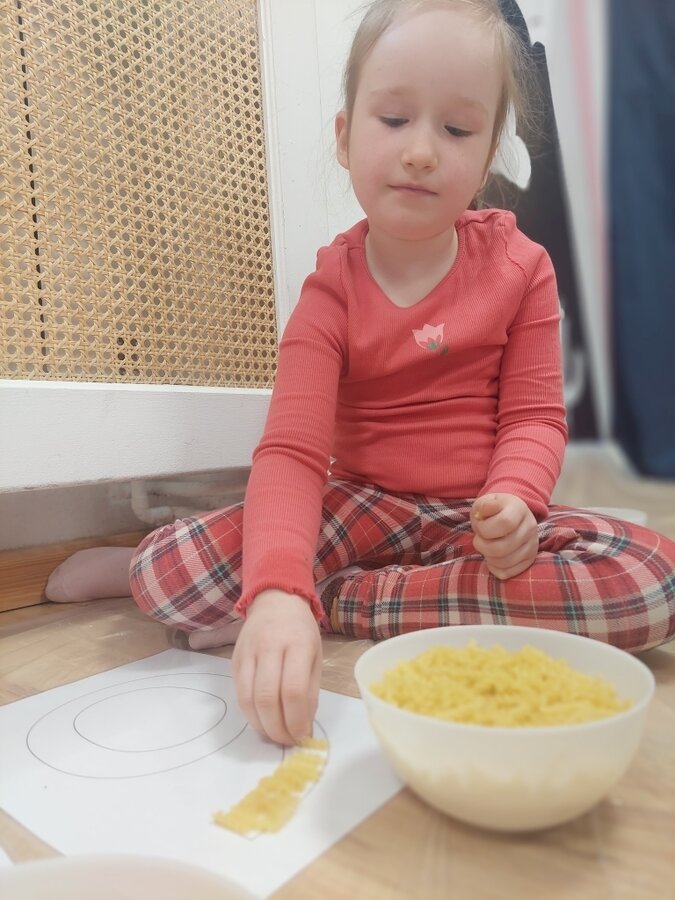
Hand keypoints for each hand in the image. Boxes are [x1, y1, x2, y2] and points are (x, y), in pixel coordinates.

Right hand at [232, 589, 321, 745]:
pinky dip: (250, 714)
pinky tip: (262, 720)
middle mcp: (269, 647)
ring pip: (248, 699)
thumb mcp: (315, 655)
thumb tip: (303, 726)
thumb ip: (311, 690)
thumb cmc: (300, 630)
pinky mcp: (234, 660)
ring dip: (261, 726)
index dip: (296, 719)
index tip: (303, 735)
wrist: (274, 601)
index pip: (293, 689)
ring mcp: (248, 653)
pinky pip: (239, 694)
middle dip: (277, 728)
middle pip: (267, 697)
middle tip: (288, 741)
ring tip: (275, 735)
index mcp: (297, 643)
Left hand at [470, 493, 538, 579]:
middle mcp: (530, 527)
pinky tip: (492, 557)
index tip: (479, 526)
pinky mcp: (529, 560)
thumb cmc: (493, 511)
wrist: (509, 516)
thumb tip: (482, 513)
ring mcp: (533, 545)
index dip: (485, 528)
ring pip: (505, 562)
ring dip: (488, 557)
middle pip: (502, 548)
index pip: (504, 523)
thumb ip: (483, 506)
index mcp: (519, 508)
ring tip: (486, 547)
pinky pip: (507, 573)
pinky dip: (494, 567)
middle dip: (482, 546)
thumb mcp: (485, 502)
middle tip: (479, 540)